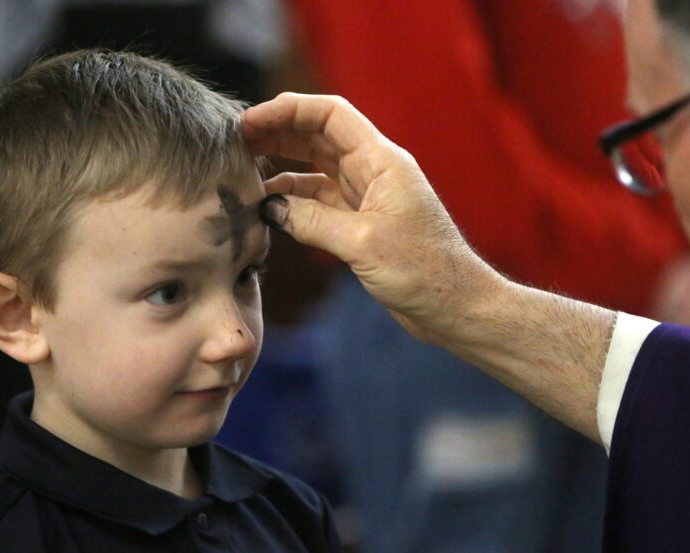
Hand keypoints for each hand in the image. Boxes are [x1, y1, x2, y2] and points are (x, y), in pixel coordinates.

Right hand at [243, 93, 615, 440]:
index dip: (288, 110)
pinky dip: (293, 200)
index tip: (249, 121)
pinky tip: (268, 209)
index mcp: (382, 161)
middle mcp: (374, 172)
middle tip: (234, 143)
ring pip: (315, 168)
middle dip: (277, 133)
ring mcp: (367, 197)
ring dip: (281, 166)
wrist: (455, 307)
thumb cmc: (424, 272)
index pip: (330, 114)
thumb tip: (269, 207)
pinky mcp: (362, 224)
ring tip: (242, 173)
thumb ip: (312, 220)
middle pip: (318, 135)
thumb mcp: (362, 243)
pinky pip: (319, 201)